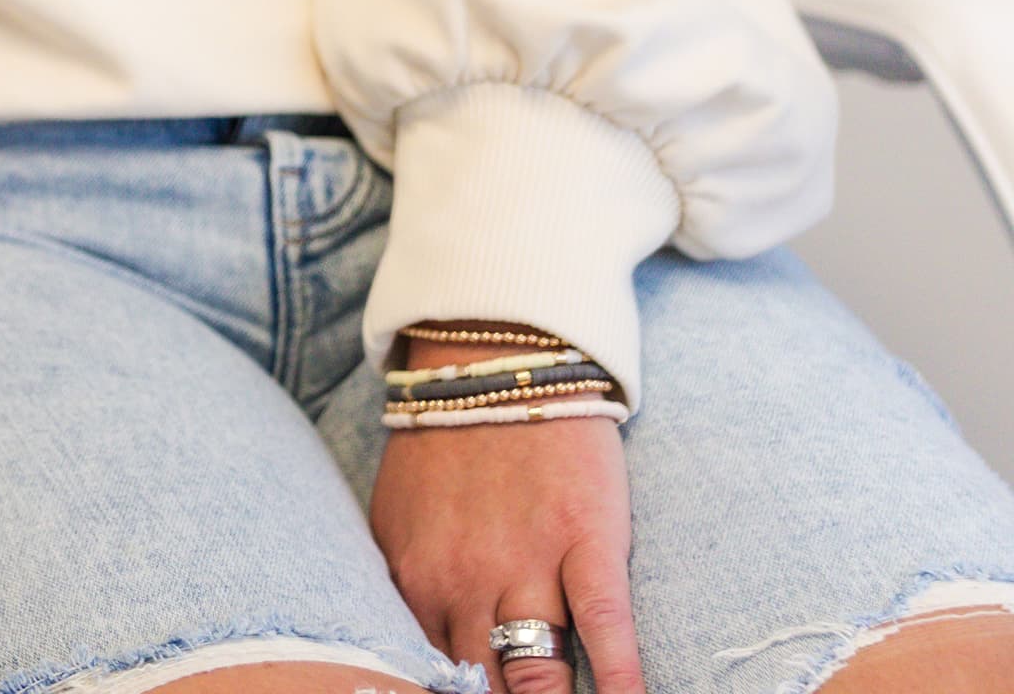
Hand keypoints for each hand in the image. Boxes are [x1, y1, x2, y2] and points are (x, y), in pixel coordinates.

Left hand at [370, 354, 641, 693]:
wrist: (493, 360)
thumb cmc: (446, 448)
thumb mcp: (402, 523)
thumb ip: (412, 592)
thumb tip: (420, 652)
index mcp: (414, 580)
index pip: (430, 674)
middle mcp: (462, 583)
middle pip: (482, 686)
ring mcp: (524, 566)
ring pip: (536, 671)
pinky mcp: (585, 543)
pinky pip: (605, 628)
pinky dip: (619, 678)